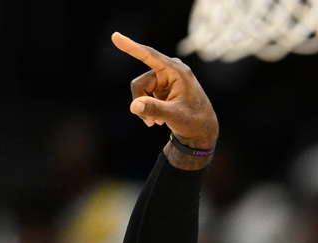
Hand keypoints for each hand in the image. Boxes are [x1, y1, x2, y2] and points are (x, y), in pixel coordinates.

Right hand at [111, 32, 218, 151]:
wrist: (202, 130)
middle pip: (140, 83)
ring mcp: (165, 77)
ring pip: (141, 90)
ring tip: (155, 122)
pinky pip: (145, 94)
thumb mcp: (174, 116)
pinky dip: (148, 108)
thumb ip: (154, 109)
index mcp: (177, 71)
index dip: (131, 47)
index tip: (115, 36)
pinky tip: (158, 119)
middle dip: (141, 102)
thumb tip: (133, 106)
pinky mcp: (162, 85)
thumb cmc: (194, 121)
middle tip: (149, 122)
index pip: (150, 56)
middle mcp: (170, 70)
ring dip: (145, 108)